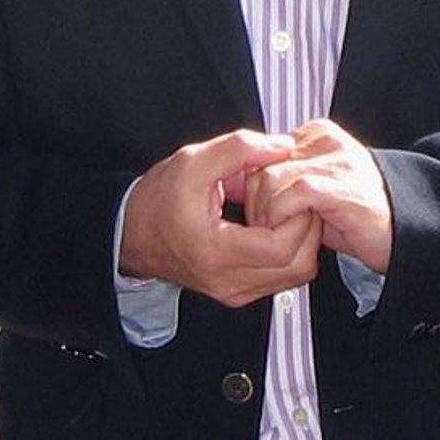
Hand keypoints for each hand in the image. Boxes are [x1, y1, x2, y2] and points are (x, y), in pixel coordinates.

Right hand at [120, 130, 321, 307]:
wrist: (131, 233)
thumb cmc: (156, 201)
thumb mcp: (193, 161)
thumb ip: (239, 149)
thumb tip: (282, 147)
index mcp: (215, 252)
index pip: (282, 247)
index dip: (300, 218)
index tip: (294, 193)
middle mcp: (227, 280)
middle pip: (298, 266)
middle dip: (308, 228)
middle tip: (298, 199)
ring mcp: (233, 291)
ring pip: (296, 275)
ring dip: (302, 241)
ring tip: (285, 211)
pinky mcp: (238, 292)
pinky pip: (282, 278)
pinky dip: (289, 251)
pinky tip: (274, 227)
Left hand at [247, 120, 393, 272]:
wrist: (405, 233)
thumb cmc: (357, 217)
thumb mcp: (313, 191)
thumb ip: (282, 181)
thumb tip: (236, 184)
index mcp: (317, 135)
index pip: (261, 150)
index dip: (250, 184)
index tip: (255, 211)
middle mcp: (326, 141)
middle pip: (260, 164)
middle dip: (253, 200)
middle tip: (263, 226)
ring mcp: (335, 162)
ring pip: (271, 178)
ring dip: (265, 213)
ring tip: (276, 232)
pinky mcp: (341, 186)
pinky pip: (295, 194)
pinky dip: (283, 216)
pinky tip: (291, 233)